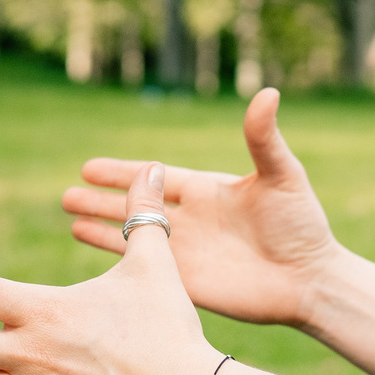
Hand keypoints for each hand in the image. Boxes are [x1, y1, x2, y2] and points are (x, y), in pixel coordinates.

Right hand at [60, 88, 343, 329]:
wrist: (310, 280)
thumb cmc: (302, 225)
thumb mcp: (282, 176)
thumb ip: (264, 139)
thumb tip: (267, 92)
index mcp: (206, 190)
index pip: (154, 178)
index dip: (123, 172)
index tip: (89, 167)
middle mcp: (190, 219)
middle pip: (135, 206)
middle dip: (101, 199)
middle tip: (64, 193)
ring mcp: (185, 252)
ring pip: (132, 235)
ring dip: (100, 225)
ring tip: (68, 214)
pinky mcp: (186, 282)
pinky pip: (143, 268)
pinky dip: (115, 257)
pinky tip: (92, 251)